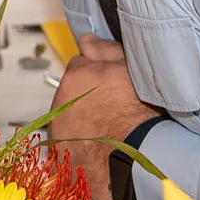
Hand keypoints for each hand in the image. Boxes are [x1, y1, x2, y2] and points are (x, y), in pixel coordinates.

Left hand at [45, 35, 160, 199]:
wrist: (139, 159)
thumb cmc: (141, 115)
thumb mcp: (132, 69)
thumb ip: (106, 50)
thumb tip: (87, 40)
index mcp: (75, 77)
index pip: (80, 66)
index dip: (99, 75)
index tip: (113, 86)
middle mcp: (61, 103)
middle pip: (73, 94)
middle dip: (89, 99)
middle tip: (115, 109)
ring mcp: (58, 133)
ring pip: (69, 120)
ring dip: (84, 124)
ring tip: (111, 131)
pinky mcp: (60, 158)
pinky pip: (68, 147)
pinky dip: (81, 148)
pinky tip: (102, 149)